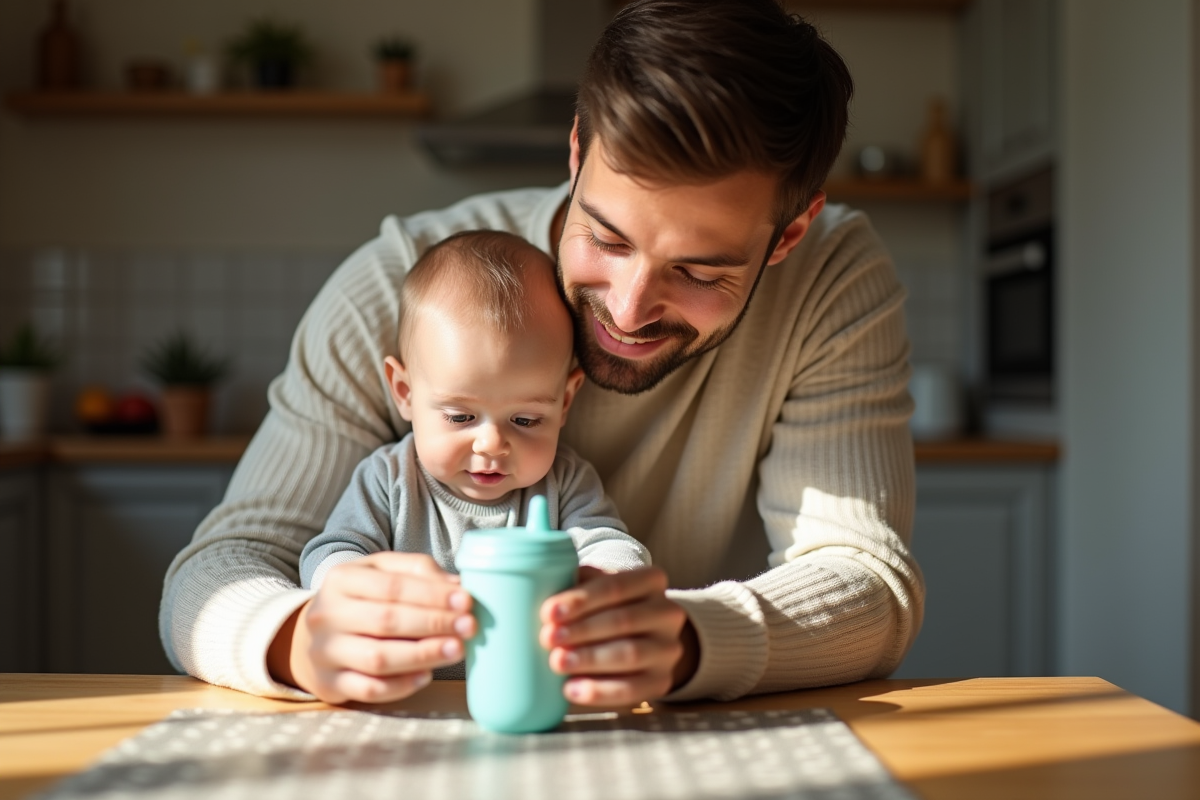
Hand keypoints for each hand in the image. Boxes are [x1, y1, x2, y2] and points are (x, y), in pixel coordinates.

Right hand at [268, 552, 476, 703]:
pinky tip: (426, 675)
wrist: (309, 635)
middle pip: (386, 620)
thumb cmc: (359, 599)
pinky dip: (401, 685)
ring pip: (378, 658)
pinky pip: (369, 689)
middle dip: (434, 624)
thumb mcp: (380, 572)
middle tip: (469, 626)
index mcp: (342, 579)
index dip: (432, 595)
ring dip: (423, 655)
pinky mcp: (329, 684)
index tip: (465, 601)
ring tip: (456, 650)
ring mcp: (325, 652)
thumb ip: (417, 571)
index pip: (392, 586)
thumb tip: (457, 586)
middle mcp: (327, 614)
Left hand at [538, 566, 698, 705]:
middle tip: (547, 638)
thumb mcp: (596, 588)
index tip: (548, 612)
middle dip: (582, 630)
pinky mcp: (662, 682)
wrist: (639, 640)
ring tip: (556, 662)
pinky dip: (599, 691)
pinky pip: (633, 690)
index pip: (616, 586)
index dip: (581, 599)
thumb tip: (542, 581)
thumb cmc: (605, 608)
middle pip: (624, 620)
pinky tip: (570, 689)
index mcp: (651, 581)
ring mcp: (668, 649)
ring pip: (630, 654)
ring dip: (589, 658)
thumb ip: (575, 583)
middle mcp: (667, 613)